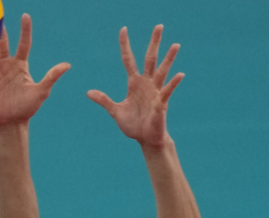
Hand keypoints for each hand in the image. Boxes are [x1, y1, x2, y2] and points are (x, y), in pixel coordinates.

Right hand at [0, 14, 69, 126]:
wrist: (11, 122)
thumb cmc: (27, 108)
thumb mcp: (41, 92)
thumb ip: (51, 77)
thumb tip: (67, 65)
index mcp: (20, 65)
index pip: (24, 44)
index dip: (25, 30)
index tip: (25, 17)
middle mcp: (6, 66)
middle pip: (2, 45)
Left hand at [87, 25, 181, 147]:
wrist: (145, 139)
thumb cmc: (133, 125)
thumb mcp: (115, 111)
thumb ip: (104, 100)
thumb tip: (88, 92)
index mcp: (134, 83)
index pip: (129, 60)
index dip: (125, 45)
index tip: (123, 29)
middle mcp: (146, 84)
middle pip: (150, 59)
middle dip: (154, 43)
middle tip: (159, 26)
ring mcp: (155, 92)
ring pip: (162, 72)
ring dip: (169, 59)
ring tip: (175, 45)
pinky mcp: (161, 104)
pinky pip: (167, 91)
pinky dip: (173, 83)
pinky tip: (180, 74)